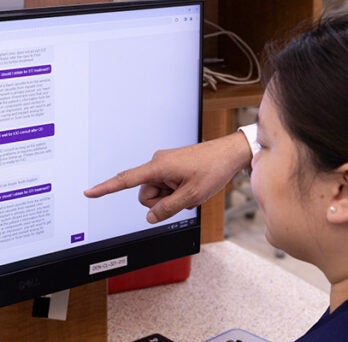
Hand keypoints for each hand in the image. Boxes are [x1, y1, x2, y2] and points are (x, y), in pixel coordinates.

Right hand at [84, 131, 251, 222]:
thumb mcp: (191, 195)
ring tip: (189, 189)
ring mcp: (165, 165)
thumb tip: (150, 217)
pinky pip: (166, 185)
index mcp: (158, 166)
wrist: (229, 153)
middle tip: (183, 196)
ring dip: (171, 197)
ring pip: (157, 192)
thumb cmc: (213, 168)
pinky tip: (190, 186)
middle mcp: (158, 163)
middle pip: (146, 194)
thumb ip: (167, 209)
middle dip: (162, 202)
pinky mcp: (172, 167)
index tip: (89, 192)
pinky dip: (176, 191)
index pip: (126, 180)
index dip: (106, 188)